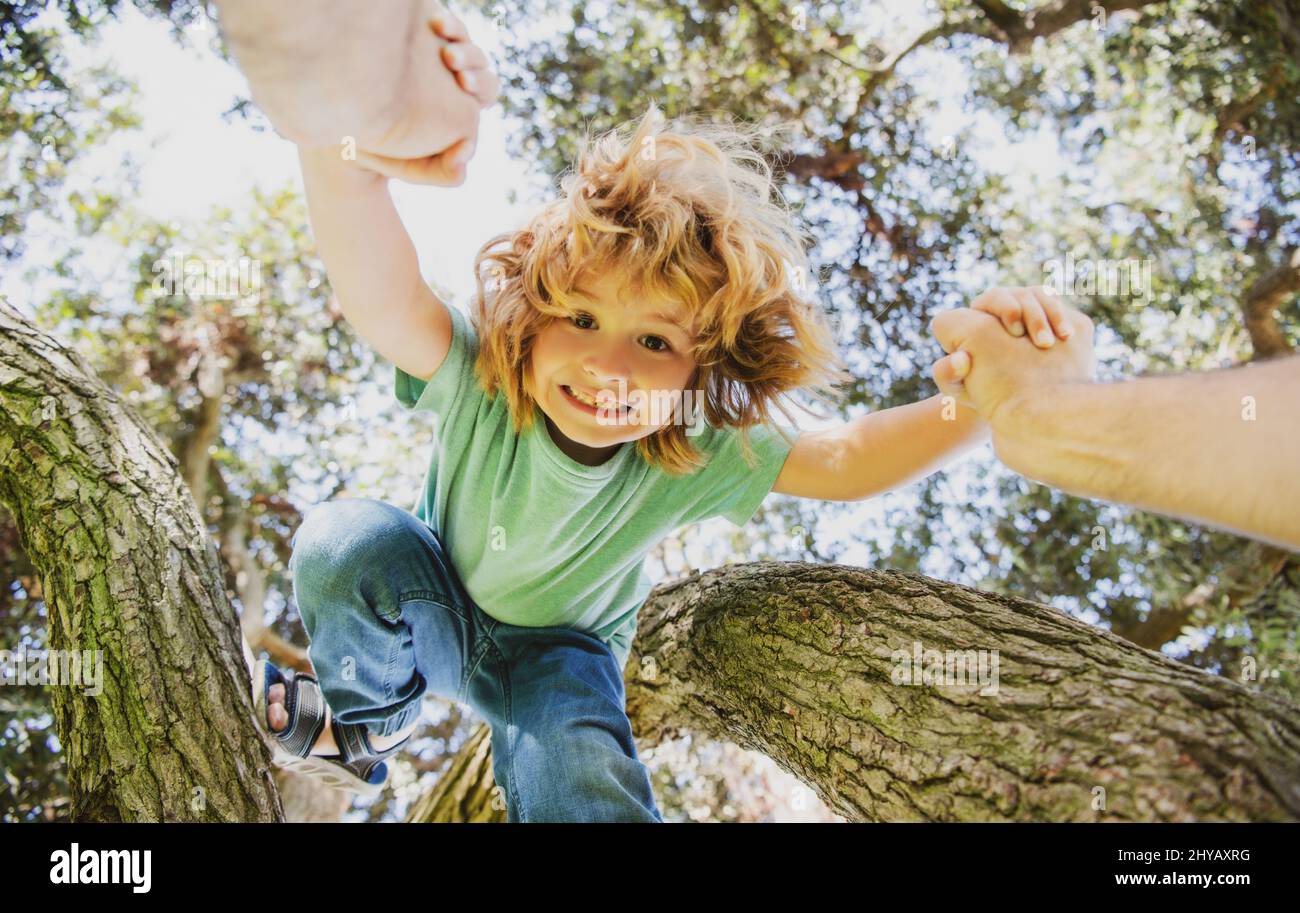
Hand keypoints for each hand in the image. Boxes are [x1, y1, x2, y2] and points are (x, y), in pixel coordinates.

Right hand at [352, 4, 500, 185]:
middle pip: (477, 57)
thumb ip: (445, 173)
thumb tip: (464, 161)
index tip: (464, 82)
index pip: (486, 87)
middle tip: (452, 59)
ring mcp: (430, 49)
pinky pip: (432, 19)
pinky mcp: (410, 32)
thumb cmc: (380, 148)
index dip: (481, 82)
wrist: (338, 123)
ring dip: (456, 29)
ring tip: (440, 30)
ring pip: (458, 33)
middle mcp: (451, 73)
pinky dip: (435, 18)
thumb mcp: (414, 167)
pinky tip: (426, 20)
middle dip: (471, 55)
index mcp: (462, 103)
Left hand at [929, 288, 1095, 429]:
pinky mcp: (1054, 322)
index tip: (1015, 332)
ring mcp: (1032, 312)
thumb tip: (959, 359)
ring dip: (1053, 316)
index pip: (993, 298)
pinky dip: (1065, 321)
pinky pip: (1063, 311)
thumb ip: (947, 374)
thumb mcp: (961, 388)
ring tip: (1054, 343)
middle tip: (1041, 342)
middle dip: (1032, 314)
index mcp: (981, 316)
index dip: (1004, 309)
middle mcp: (1007, 309)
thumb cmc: (983, 394)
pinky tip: (1069, 337)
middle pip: (1022, 294)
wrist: (1018, 405)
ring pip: (1045, 298)